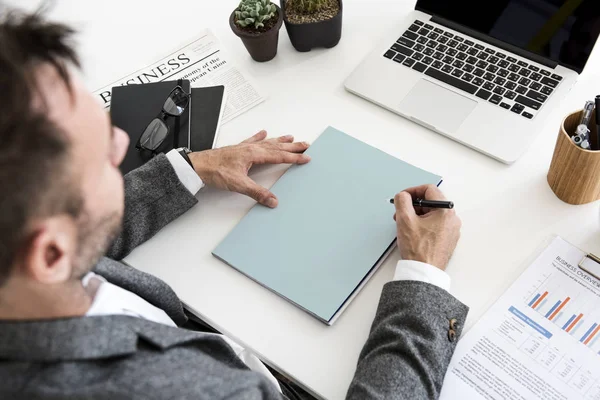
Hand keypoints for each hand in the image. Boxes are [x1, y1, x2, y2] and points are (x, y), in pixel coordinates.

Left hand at [188, 130, 310, 207]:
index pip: (279, 157)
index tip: (306, 158)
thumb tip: (272, 200)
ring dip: (280, 141)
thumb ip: (257, 192)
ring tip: (291, 138)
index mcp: (253, 154)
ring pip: (267, 142)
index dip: (294, 158)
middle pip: (276, 147)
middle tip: (306, 145)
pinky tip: (263, 133)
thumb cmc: (215, 171)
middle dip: (292, 147)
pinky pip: (252, 140)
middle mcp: (251, 148)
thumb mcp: (238, 184)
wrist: (198, 166)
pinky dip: (259, 136)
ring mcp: (244, 148)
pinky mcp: (237, 149)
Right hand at [393, 185, 460, 270]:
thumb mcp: (405, 220)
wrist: (424, 272)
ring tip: (405, 225)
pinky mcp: (448, 239)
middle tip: (400, 213)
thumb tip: (403, 195)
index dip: (412, 191)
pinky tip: (413, 233)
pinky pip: (435, 225)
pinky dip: (423, 224)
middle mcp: (452, 219)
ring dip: (417, 215)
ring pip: (432, 214)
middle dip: (413, 205)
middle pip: (431, 202)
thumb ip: (402, 201)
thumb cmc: (418, 249)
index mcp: (445, 211)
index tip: (402, 198)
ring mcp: (451, 230)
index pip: (429, 189)